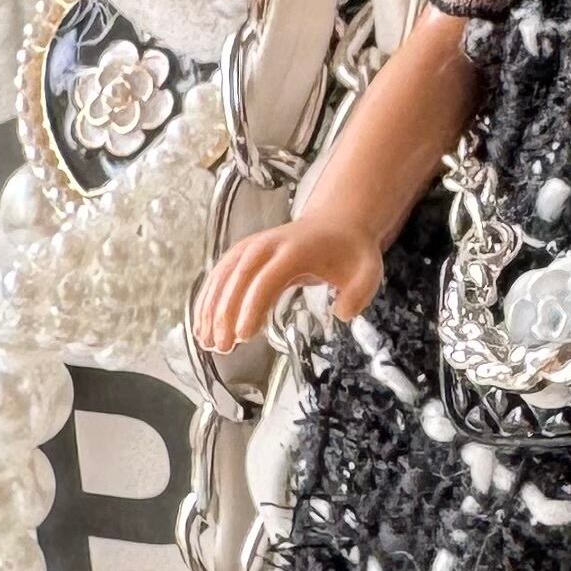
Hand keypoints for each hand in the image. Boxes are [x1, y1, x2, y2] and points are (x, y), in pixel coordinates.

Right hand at [195, 213, 381, 355]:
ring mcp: (251, 247)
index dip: (252, 308)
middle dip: (226, 315)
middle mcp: (267, 246)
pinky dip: (208, 300)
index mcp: (294, 251)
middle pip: (238, 280)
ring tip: (208, 343)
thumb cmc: (349, 252)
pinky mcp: (242, 253)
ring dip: (211, 310)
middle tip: (223, 347)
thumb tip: (343, 314)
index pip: (266, 281)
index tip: (244, 336)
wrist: (336, 223)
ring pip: (222, 278)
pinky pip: (218, 276)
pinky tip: (203, 325)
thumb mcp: (367, 271)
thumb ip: (358, 294)